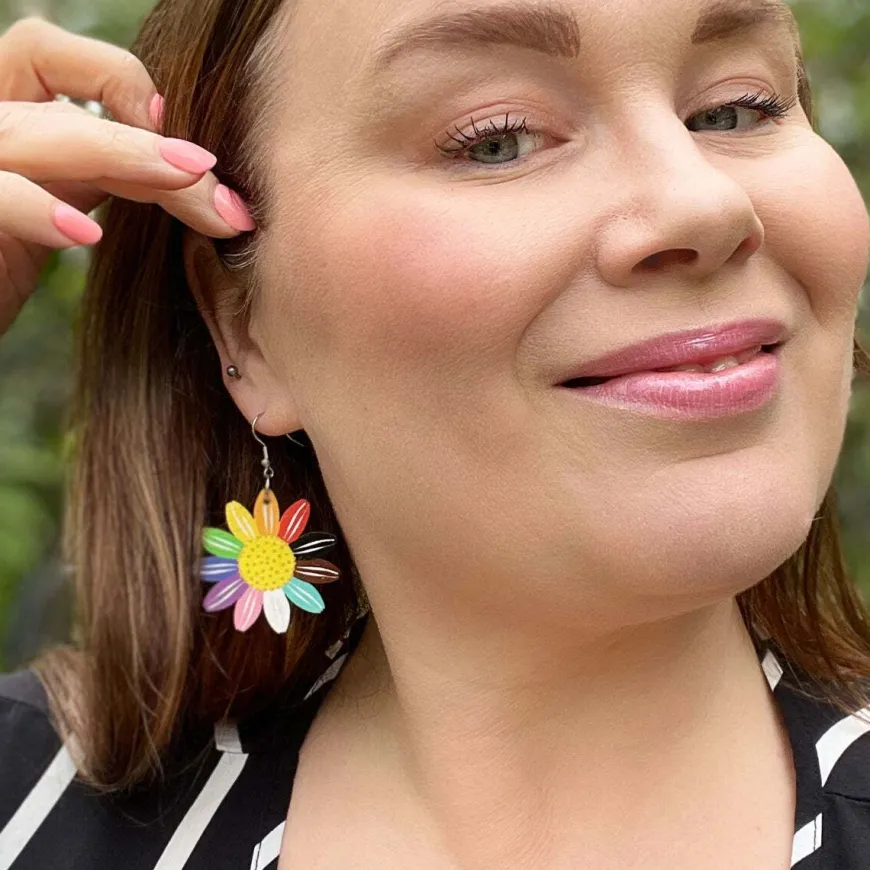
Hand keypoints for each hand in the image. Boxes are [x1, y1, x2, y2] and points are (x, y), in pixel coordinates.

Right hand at [0, 16, 252, 335]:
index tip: (183, 140)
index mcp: (15, 118)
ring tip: (185, 178)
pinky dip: (36, 208)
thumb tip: (211, 185)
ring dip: (118, 153)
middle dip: (152, 145)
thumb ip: (117, 178)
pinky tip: (88, 234)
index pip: (58, 59)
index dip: (120, 79)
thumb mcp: (68, 210)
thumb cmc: (8, 262)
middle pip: (67, 108)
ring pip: (32, 135)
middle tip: (217, 182)